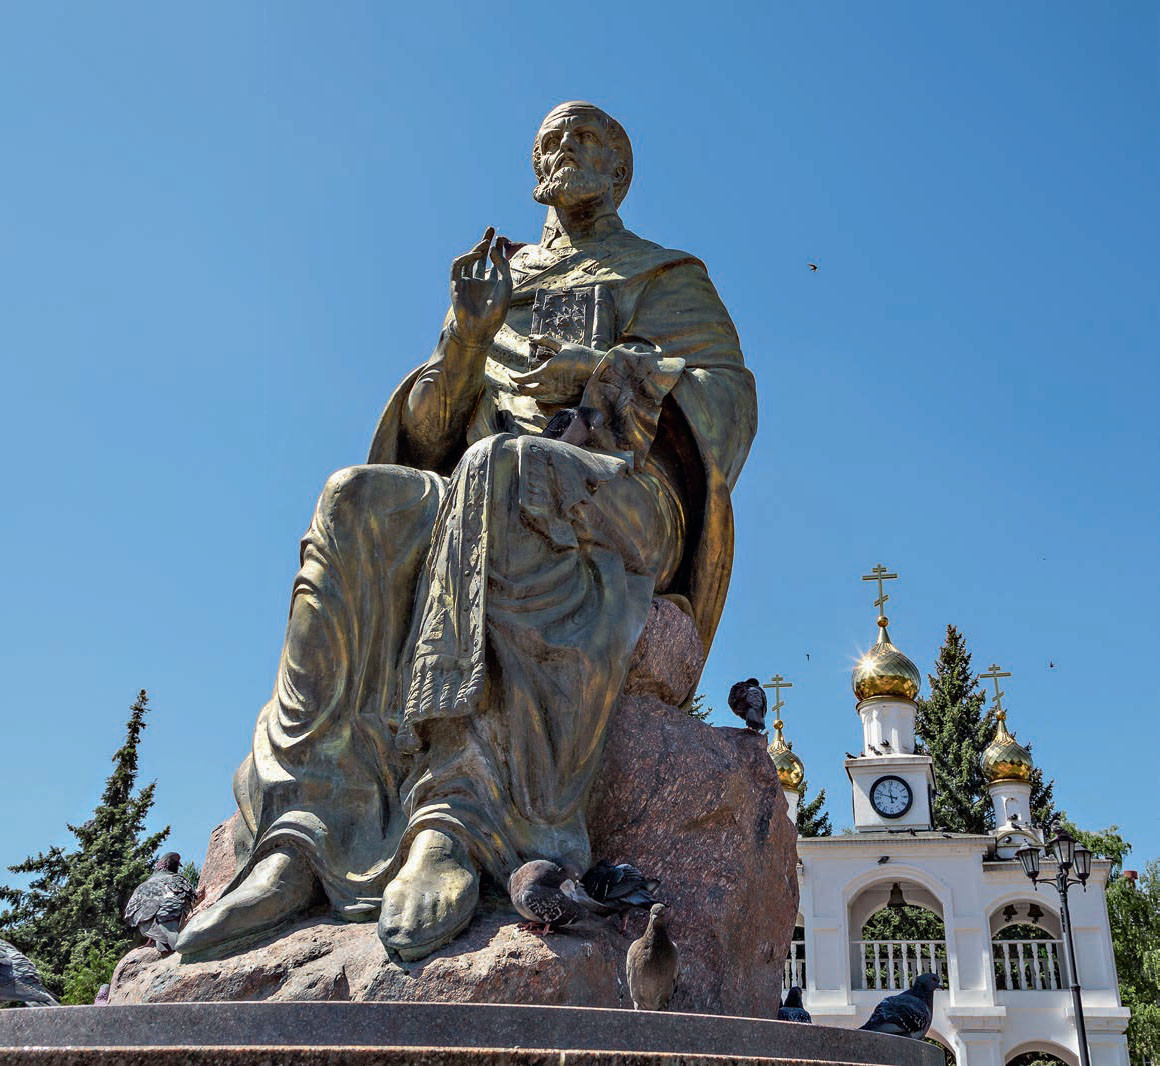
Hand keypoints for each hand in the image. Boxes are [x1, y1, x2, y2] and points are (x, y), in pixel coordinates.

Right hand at [449, 227, 512, 348]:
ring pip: (470, 260)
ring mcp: (467, 283)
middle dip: (486, 243)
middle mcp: (479, 283)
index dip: (497, 250)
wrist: (480, 329)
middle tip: (492, 229)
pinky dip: (466, 257)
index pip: (494, 263)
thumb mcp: (505, 286)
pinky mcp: (456, 284)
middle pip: (482, 258)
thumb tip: (493, 248)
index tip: (501, 239)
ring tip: (486, 242)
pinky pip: (458, 266)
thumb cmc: (495, 312)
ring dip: (477, 249)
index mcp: (492, 285)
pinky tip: (476, 254)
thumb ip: (502, 266)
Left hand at [511, 336, 601, 403]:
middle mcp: (548, 386)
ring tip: (528, 385)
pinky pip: (547, 402)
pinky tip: (542, 390)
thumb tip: (531, 337)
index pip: (522, 380)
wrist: (598, 370)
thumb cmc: (580, 355)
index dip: (513, 378)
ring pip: (536, 398)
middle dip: (518, 388)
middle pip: (525, 392)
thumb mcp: (562, 345)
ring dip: (530, 392)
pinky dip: (541, 397)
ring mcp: (555, 395)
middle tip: (515, 383)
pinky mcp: (563, 400)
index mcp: (545, 372)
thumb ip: (545, 340)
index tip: (511, 375)